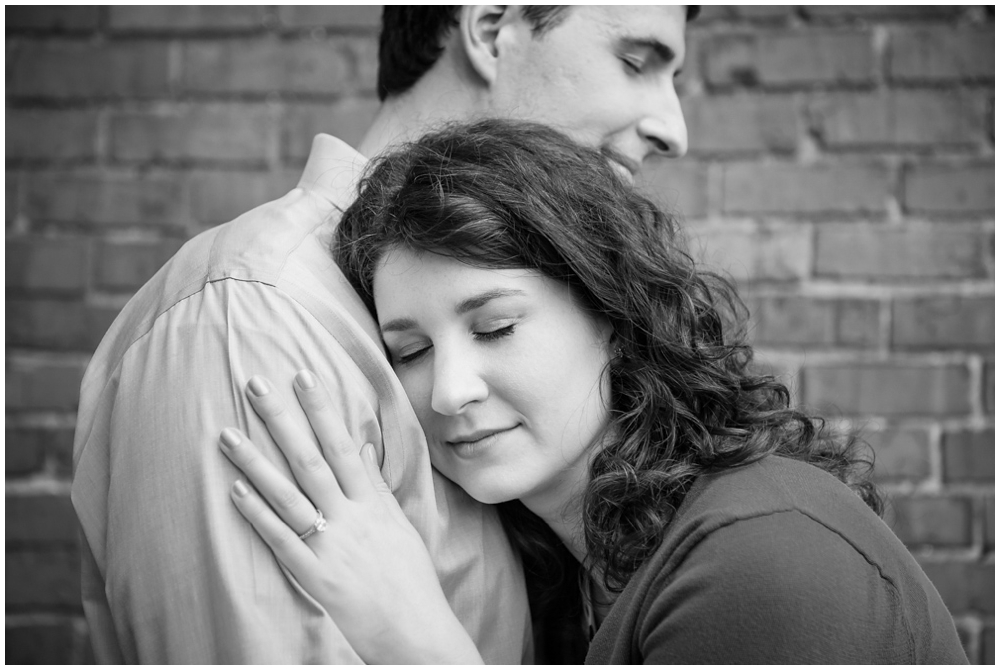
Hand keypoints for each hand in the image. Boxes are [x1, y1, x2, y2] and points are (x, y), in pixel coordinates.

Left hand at [218, 370, 482, 664]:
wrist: (418, 632)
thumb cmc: (411, 580)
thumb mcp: (400, 526)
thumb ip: (377, 486)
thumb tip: (362, 447)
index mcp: (374, 503)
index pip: (343, 445)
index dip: (322, 409)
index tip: (303, 375)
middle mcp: (352, 518)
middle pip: (311, 460)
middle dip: (283, 420)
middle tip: (256, 384)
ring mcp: (333, 546)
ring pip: (288, 495)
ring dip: (255, 463)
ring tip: (226, 433)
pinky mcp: (316, 577)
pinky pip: (282, 540)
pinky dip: (259, 515)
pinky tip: (236, 490)